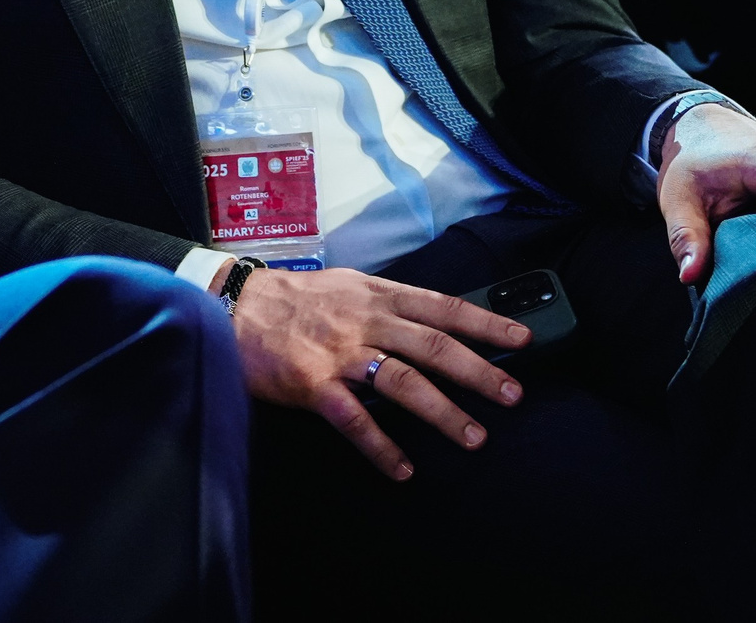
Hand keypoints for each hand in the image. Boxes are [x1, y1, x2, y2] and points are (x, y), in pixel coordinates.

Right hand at [224, 263, 532, 481]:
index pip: (442, 306)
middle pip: (433, 346)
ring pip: (403, 382)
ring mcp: (339, 353)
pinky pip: (354, 420)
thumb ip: (389, 304)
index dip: (485, 322)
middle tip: (512, 396)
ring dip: (443, 412)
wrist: (233, 306)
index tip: (522, 338)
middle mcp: (364, 320)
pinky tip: (403, 469)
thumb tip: (437, 323)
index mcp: (377, 294)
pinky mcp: (313, 383)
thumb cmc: (294, 300)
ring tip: (474, 437)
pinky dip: (381, 447)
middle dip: (478, 372)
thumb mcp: (348, 287)